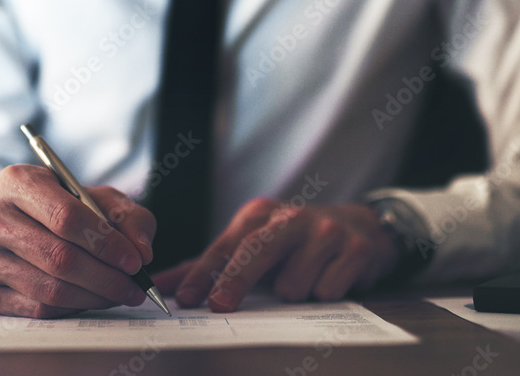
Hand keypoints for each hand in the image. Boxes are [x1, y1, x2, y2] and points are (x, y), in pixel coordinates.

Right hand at [0, 164, 155, 317]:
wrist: (18, 224)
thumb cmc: (65, 207)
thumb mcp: (100, 198)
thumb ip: (129, 218)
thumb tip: (142, 252)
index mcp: (20, 181)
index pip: (67, 217)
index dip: (106, 244)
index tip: (135, 262)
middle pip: (59, 257)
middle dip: (106, 277)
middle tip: (135, 287)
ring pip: (50, 288)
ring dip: (94, 297)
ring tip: (120, 294)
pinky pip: (38, 308)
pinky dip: (73, 308)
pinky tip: (91, 298)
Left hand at [152, 198, 399, 311]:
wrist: (359, 226)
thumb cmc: (294, 241)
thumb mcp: (252, 243)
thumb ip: (208, 266)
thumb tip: (160, 284)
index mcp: (260, 214)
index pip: (225, 245)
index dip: (203, 272)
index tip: (185, 298)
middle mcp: (291, 217)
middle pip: (256, 250)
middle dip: (235, 279)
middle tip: (219, 305)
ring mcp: (326, 231)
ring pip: (294, 282)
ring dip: (294, 292)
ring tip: (304, 279)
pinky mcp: (355, 249)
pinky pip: (328, 289)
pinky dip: (325, 293)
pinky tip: (330, 278)